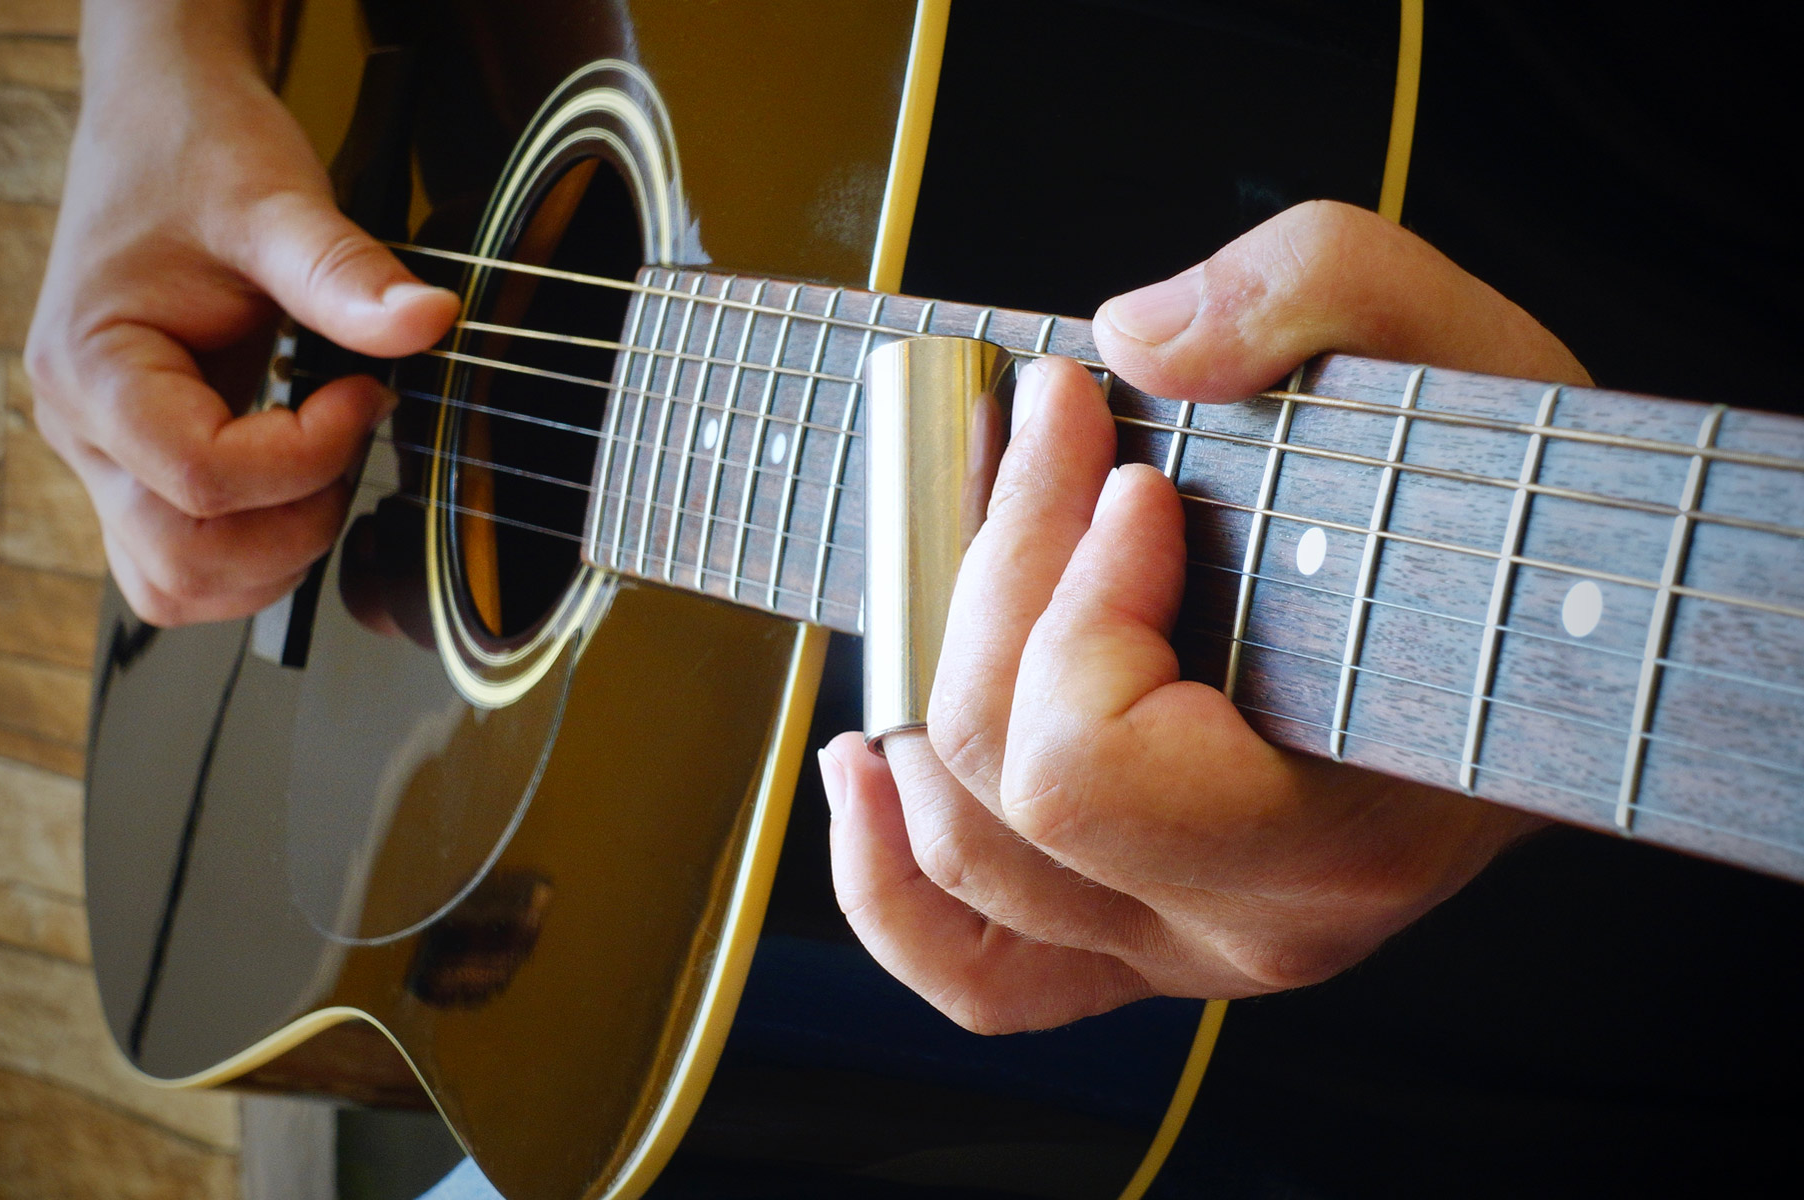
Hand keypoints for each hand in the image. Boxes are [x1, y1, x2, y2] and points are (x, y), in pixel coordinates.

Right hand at [24, 4, 457, 624]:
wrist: (162, 124)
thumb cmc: (199, 156)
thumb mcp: (279, 202)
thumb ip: (347, 274)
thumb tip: (429, 322)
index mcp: (92, 367)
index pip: (197, 480)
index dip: (303, 459)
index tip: (362, 394)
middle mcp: (80, 428)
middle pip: (181, 558)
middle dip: (294, 524)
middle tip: (350, 437)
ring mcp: (103, 456)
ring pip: (174, 583)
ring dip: (274, 556)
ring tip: (324, 462)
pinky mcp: (136, 466)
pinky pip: (180, 560)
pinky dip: (252, 552)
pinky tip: (299, 482)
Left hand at [821, 201, 1592, 1032]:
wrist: (1533, 636)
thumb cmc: (1501, 521)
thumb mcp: (1457, 357)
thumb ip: (1314, 293)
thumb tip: (1132, 340)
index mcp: (1341, 828)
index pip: (1091, 761)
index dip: (1071, 602)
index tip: (1136, 478)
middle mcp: (1252, 922)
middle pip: (1004, 786)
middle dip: (994, 583)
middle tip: (1044, 440)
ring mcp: (1182, 944)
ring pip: (963, 860)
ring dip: (919, 693)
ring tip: (939, 558)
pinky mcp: (1135, 941)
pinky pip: (972, 969)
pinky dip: (885, 882)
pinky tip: (863, 764)